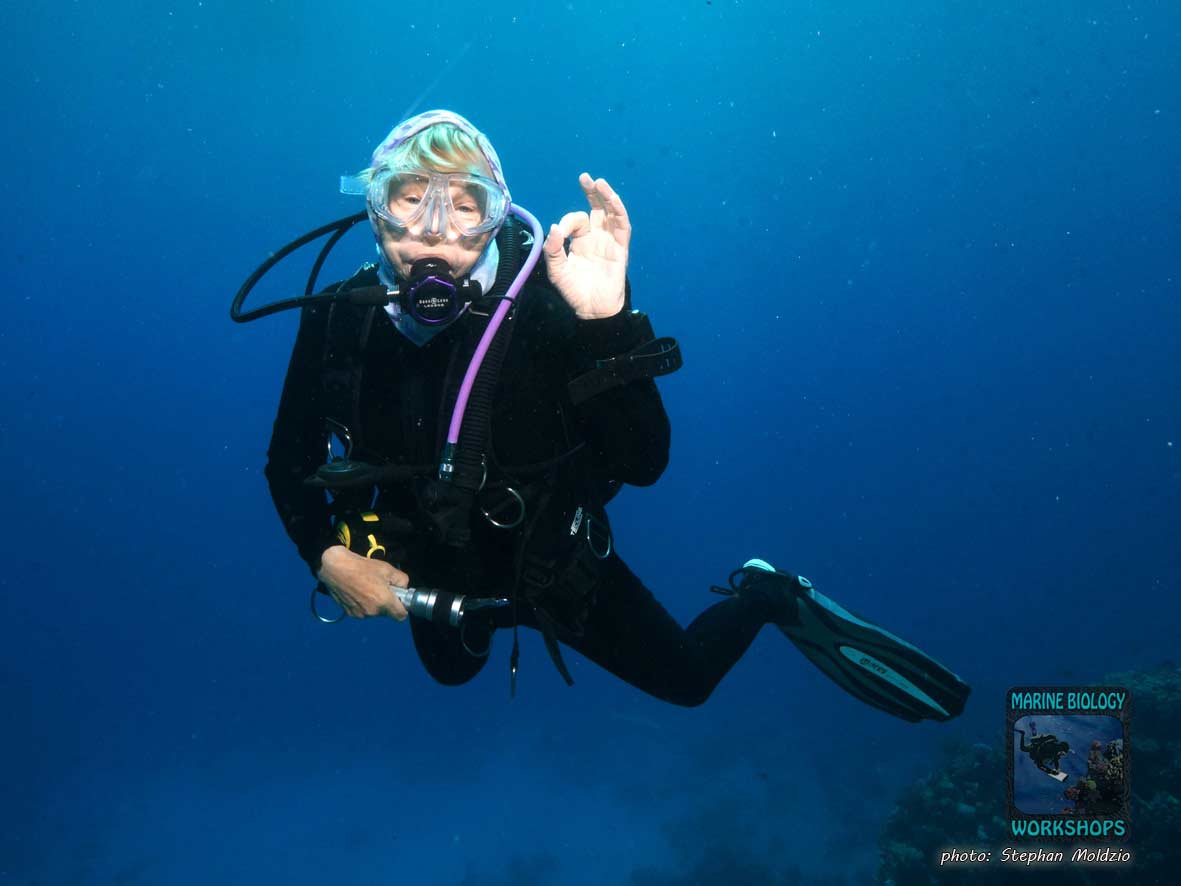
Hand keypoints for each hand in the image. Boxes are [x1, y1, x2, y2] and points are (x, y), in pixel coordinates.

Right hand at [317, 545, 409, 619]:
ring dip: (375, 604)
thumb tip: (403, 588)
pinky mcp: (350, 613)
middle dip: (387, 603)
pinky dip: (363, 605)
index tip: (400, 600)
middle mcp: (372, 612)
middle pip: (387, 613)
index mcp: (384, 602)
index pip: (401, 616)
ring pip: (374, 612)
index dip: (403, 609)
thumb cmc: (362, 567)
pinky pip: (363, 612)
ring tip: (368, 588)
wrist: (335, 568)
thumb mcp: (387, 569)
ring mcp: (360, 614)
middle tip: (382, 588)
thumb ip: (401, 580)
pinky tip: (358, 592)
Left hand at [543, 172, 630, 318]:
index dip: (567, 222)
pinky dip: (618, 211)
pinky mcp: (621, 248)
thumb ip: (553, 249)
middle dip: (592, 192)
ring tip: (599, 183)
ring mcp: (610, 241)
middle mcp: (596, 237)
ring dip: (607, 197)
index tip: (560, 232)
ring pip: (611, 213)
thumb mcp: (556, 270)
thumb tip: (554, 227)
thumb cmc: (574, 291)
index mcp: (581, 240)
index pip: (576, 221)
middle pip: (597, 208)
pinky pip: (622, 226)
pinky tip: (612, 199)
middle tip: (585, 177)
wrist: (591, 309)